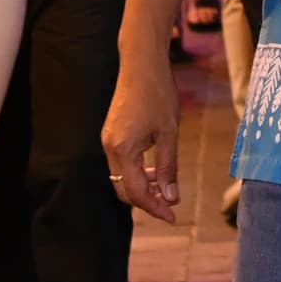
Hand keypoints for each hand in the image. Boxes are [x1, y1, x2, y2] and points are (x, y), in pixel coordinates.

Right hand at [103, 40, 181, 223]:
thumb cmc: (158, 94)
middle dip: (146, 202)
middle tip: (170, 207)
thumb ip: (168, 167)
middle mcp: (109, 147)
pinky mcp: (111, 135)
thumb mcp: (169, 133)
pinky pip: (121, 164)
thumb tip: (170, 197)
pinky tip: (154, 171)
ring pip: (121, 177)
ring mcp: (108, 141)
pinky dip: (136, 173)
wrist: (141, 64)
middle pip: (123, 189)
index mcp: (123, 149)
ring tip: (165, 190)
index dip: (154, 208)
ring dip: (141, 188)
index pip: (135, 192)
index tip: (173, 217)